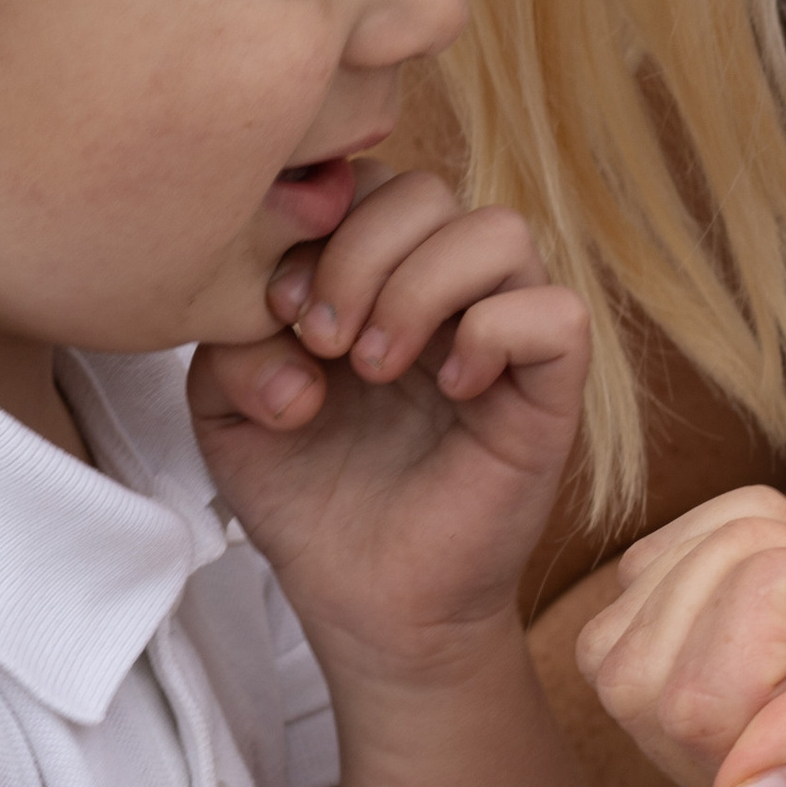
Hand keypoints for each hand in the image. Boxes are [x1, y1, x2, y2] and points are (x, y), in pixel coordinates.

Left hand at [190, 174, 588, 681]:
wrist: (367, 607)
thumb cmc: (310, 499)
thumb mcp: (229, 409)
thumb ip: (229, 339)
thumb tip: (290, 322)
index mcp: (376, 274)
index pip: (364, 180)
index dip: (315, 225)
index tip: (277, 310)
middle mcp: (447, 288)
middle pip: (428, 187)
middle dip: (360, 253)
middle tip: (324, 342)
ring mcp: (505, 334)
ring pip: (500, 229)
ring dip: (421, 287)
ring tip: (376, 365)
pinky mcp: (550, 392)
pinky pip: (555, 314)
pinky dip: (494, 334)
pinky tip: (448, 388)